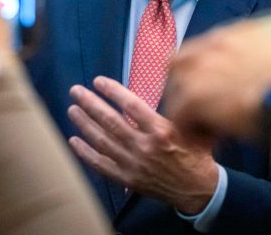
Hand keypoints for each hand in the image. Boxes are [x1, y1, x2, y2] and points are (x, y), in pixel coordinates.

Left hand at [68, 76, 218, 214]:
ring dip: (84, 124)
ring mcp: (134, 164)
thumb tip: (167, 84)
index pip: (131, 105)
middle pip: (111, 121)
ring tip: (72, 109)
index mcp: (161, 130)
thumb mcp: (192, 127)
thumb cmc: (196, 154)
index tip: (98, 81)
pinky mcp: (128, 179)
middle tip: (76, 91)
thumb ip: (175, 109)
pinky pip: (101, 164)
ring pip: (102, 140)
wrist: (198, 189)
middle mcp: (145, 146)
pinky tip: (74, 141)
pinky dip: (86, 153)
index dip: (113, 91)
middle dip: (91, 103)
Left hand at [164, 19, 270, 140]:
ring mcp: (198, 70)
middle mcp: (212, 46)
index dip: (207, 68)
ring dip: (188, 109)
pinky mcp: (192, 97)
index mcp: (237, 33)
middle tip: (201, 106)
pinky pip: (179, 117)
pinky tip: (208, 142)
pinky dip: (190, 131)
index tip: (216, 85)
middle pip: (180, 62)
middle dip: (186, 84)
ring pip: (177, 91)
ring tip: (206, 128)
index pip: (207, 45)